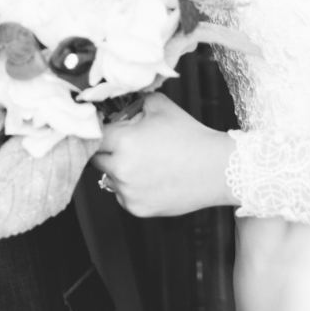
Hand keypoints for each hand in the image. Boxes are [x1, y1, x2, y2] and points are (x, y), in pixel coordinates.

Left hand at [92, 92, 235, 217]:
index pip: (92, 135)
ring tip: (146, 162)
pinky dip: (131, 188)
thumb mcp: (160, 106)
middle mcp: (121, 169)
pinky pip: (122, 196)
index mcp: (123, 141)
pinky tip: (152, 178)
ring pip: (108, 178)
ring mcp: (128, 192)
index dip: (98, 130)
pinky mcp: (137, 209)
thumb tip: (116, 102)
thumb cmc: (190, 135)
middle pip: (96, 158)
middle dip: (107, 150)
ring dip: (118, 170)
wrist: (217, 169)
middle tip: (128, 145)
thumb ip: (133, 102)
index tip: (106, 129)